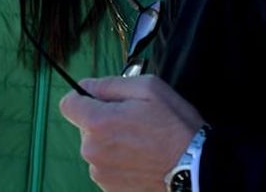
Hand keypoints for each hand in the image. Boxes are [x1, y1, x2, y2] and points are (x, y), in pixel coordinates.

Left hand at [59, 75, 203, 191]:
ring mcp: (100, 174)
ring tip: (141, 144)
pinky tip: (142, 161)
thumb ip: (109, 84)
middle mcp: (91, 151)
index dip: (83, 98)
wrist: (198, 170)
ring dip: (112, 144)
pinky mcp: (110, 190)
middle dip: (102, 121)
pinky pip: (107, 168)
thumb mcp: (148, 89)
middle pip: (84, 127)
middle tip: (133, 122)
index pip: (67, 104)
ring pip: (96, 149)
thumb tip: (85, 86)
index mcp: (97, 123)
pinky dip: (120, 163)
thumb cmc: (176, 126)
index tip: (102, 101)